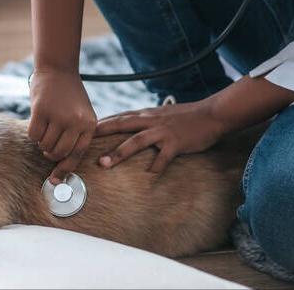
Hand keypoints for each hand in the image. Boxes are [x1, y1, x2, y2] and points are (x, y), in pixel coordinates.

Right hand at [27, 70, 96, 184]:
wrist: (58, 68)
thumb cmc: (69, 95)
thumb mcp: (81, 113)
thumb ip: (76, 135)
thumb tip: (62, 164)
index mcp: (89, 124)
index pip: (77, 154)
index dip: (65, 169)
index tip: (54, 180)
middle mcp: (76, 122)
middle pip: (58, 153)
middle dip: (50, 153)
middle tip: (47, 146)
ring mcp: (59, 116)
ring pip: (45, 145)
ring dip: (41, 141)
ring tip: (44, 128)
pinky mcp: (41, 111)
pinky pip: (33, 135)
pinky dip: (32, 133)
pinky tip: (37, 121)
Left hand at [94, 97, 229, 173]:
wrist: (211, 114)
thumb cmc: (187, 117)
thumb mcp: (162, 114)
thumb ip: (145, 120)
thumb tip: (129, 127)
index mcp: (146, 114)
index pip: (119, 117)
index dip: (101, 123)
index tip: (82, 130)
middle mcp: (151, 121)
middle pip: (121, 125)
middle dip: (101, 134)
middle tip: (82, 143)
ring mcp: (162, 132)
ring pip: (136, 141)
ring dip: (118, 152)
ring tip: (103, 163)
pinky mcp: (175, 143)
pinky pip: (163, 157)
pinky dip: (155, 167)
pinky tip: (147, 178)